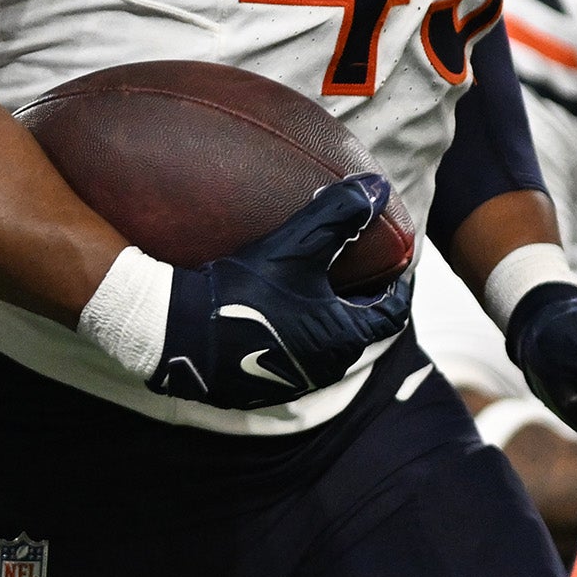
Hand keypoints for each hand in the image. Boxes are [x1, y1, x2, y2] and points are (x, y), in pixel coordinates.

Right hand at [150, 175, 412, 409]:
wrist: (180, 331)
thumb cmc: (245, 291)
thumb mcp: (295, 246)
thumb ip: (338, 214)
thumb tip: (377, 188)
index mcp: (342, 337)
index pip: (391, 314)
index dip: (397, 289)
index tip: (394, 269)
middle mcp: (323, 367)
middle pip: (357, 332)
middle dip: (358, 304)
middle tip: (352, 275)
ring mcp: (289, 381)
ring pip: (322, 349)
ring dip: (324, 322)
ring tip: (311, 293)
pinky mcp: (256, 388)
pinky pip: (288, 360)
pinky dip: (292, 338)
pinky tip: (273, 316)